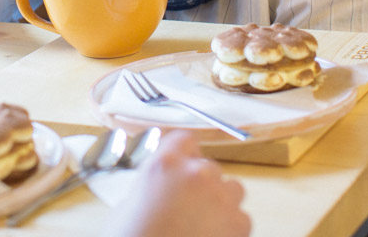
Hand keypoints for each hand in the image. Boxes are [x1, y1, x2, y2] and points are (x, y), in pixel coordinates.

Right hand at [111, 131, 249, 236]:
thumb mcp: (127, 208)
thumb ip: (150, 186)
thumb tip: (160, 188)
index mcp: (165, 165)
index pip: (184, 140)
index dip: (182, 154)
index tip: (179, 166)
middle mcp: (197, 174)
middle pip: (207, 167)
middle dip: (199, 185)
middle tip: (184, 209)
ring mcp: (222, 198)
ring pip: (230, 189)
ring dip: (219, 203)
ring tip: (200, 227)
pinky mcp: (240, 224)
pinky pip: (240, 217)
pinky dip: (229, 228)